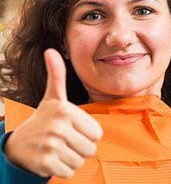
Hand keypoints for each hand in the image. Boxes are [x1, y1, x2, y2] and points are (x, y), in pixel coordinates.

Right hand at [4, 48, 102, 177]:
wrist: (20, 142)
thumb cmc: (44, 117)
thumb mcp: (53, 96)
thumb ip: (56, 74)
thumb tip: (50, 50)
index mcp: (65, 110)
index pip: (97, 133)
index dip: (86, 132)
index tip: (72, 127)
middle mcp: (58, 127)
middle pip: (90, 149)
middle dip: (80, 146)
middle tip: (64, 138)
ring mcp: (50, 146)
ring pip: (80, 161)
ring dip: (72, 157)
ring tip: (58, 147)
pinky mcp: (45, 163)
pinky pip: (70, 171)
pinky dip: (63, 167)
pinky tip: (52, 157)